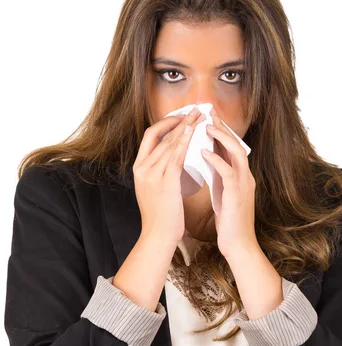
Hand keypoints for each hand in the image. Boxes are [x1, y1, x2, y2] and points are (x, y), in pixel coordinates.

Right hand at [133, 106, 205, 243]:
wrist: (158, 236)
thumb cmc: (161, 215)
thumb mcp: (155, 188)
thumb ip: (160, 171)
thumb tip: (173, 155)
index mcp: (139, 168)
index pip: (150, 136)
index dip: (166, 123)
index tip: (182, 117)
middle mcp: (142, 168)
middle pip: (160, 135)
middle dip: (179, 120)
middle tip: (195, 110)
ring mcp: (151, 174)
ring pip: (169, 143)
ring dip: (186, 127)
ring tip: (199, 116)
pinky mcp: (164, 182)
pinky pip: (175, 156)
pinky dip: (185, 142)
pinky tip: (193, 132)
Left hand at [201, 108, 256, 255]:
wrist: (239, 244)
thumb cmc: (228, 220)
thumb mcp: (223, 192)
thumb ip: (218, 174)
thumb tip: (205, 158)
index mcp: (241, 175)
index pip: (231, 147)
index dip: (220, 131)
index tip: (207, 118)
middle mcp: (245, 175)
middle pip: (236, 143)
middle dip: (222, 127)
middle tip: (208, 112)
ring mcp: (243, 183)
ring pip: (236, 152)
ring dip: (221, 138)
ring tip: (207, 126)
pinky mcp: (237, 194)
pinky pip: (228, 172)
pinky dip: (216, 160)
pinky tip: (203, 152)